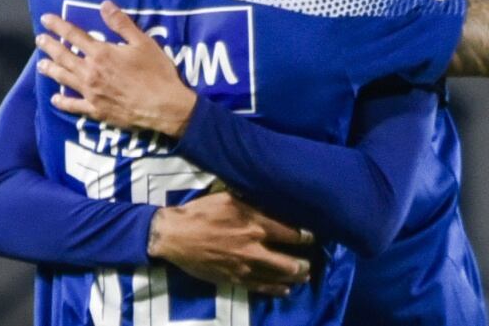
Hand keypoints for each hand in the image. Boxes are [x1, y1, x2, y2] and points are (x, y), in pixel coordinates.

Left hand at [35, 0, 196, 137]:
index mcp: (101, 53)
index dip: (58, 26)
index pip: (74, 35)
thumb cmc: (156, 72)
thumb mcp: (143, 42)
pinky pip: (74, 106)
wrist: (164, 107)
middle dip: (50, 46)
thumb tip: (104, 4)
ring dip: (51, 70)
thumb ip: (121, 24)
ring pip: (64, 79)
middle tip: (39, 40)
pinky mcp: (96, 110)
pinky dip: (62, 102)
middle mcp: (91, 72)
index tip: (45, 19)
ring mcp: (91, 93)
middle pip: (64, 56)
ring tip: (41, 64)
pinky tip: (55, 99)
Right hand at [148, 192, 314, 295]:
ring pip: (278, 277)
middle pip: (289, 262)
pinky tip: (285, 289)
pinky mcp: (234, 279)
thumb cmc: (201, 212)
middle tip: (310, 262)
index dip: (305, 236)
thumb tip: (268, 200)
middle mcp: (254, 247)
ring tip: (304, 276)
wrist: (176, 236)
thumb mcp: (228, 197)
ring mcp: (245, 267)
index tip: (312, 237)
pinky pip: (261, 287)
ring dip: (294, 278)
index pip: (290, 233)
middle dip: (303, 264)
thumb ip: (251, 202)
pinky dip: (276, 289)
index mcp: (254, 224)